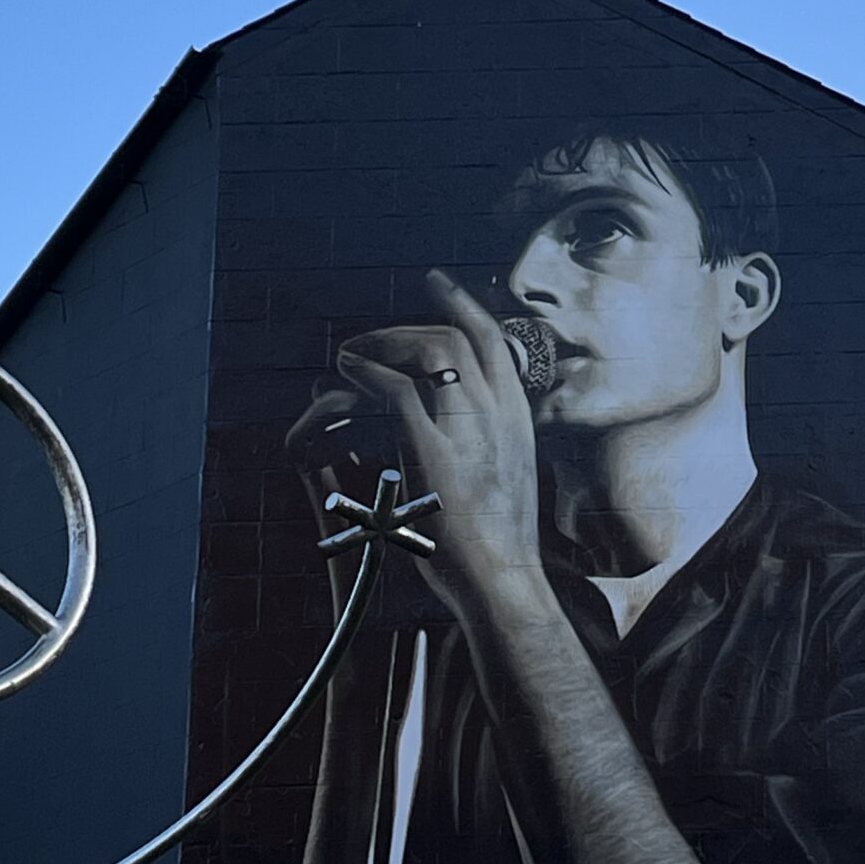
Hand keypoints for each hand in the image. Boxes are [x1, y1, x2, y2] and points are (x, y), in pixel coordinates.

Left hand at [332, 269, 543, 590]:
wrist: (503, 580)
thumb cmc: (500, 545)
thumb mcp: (509, 478)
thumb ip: (491, 443)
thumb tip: (461, 421)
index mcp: (516, 419)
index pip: (495, 342)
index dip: (465, 306)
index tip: (440, 283)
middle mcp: (499, 412)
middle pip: (459, 338)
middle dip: (411, 324)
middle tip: (374, 331)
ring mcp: (471, 426)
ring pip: (432, 351)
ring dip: (387, 343)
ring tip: (353, 351)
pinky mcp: (434, 448)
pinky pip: (396, 390)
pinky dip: (369, 371)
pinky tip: (348, 371)